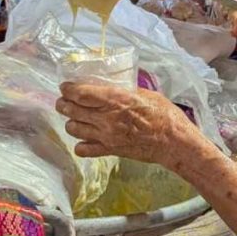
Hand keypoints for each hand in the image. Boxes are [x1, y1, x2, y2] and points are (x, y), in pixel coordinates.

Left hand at [56, 82, 204, 170]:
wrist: (173, 141)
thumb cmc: (164, 114)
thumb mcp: (145, 93)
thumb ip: (125, 91)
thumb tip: (113, 85)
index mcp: (116, 99)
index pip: (80, 94)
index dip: (68, 89)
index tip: (65, 86)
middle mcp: (107, 118)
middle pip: (72, 110)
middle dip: (63, 104)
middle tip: (64, 101)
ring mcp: (106, 136)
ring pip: (73, 129)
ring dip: (71, 122)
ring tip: (75, 118)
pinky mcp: (110, 150)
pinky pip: (83, 150)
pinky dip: (80, 144)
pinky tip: (85, 139)